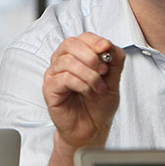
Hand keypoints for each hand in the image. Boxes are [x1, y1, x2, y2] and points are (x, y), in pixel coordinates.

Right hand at [42, 32, 124, 148]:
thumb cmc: (99, 104)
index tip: (107, 48)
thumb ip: (114, 61)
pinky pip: (64, 78)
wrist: (92, 127)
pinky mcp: (50, 89)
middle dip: (91, 56)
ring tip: (99, 88)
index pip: (83, 37)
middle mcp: (63, 62)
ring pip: (69, 61)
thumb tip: (110, 45)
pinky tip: (89, 93)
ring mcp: (54, 75)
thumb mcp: (114, 80)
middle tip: (104, 71)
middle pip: (71, 44)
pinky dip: (82, 85)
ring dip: (90, 75)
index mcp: (78, 56)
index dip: (95, 41)